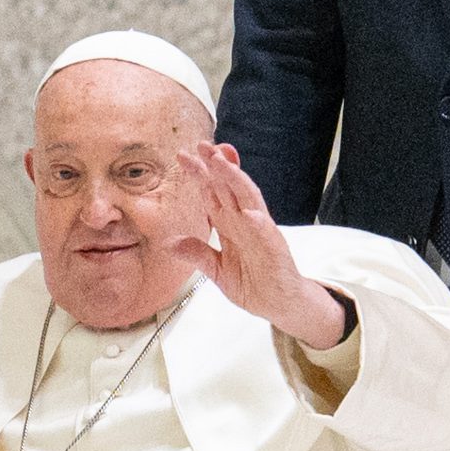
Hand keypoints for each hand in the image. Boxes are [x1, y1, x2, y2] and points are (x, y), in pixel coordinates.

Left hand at [174, 142, 348, 349]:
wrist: (279, 305)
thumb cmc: (253, 284)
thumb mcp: (217, 271)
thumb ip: (198, 254)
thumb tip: (170, 244)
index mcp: (230, 225)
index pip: (213, 193)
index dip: (199, 174)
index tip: (183, 156)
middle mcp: (246, 222)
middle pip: (230, 187)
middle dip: (217, 165)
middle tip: (203, 145)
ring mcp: (262, 233)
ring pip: (249, 200)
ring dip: (236, 180)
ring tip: (222, 163)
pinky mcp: (275, 250)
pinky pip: (267, 234)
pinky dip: (258, 223)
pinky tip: (249, 213)